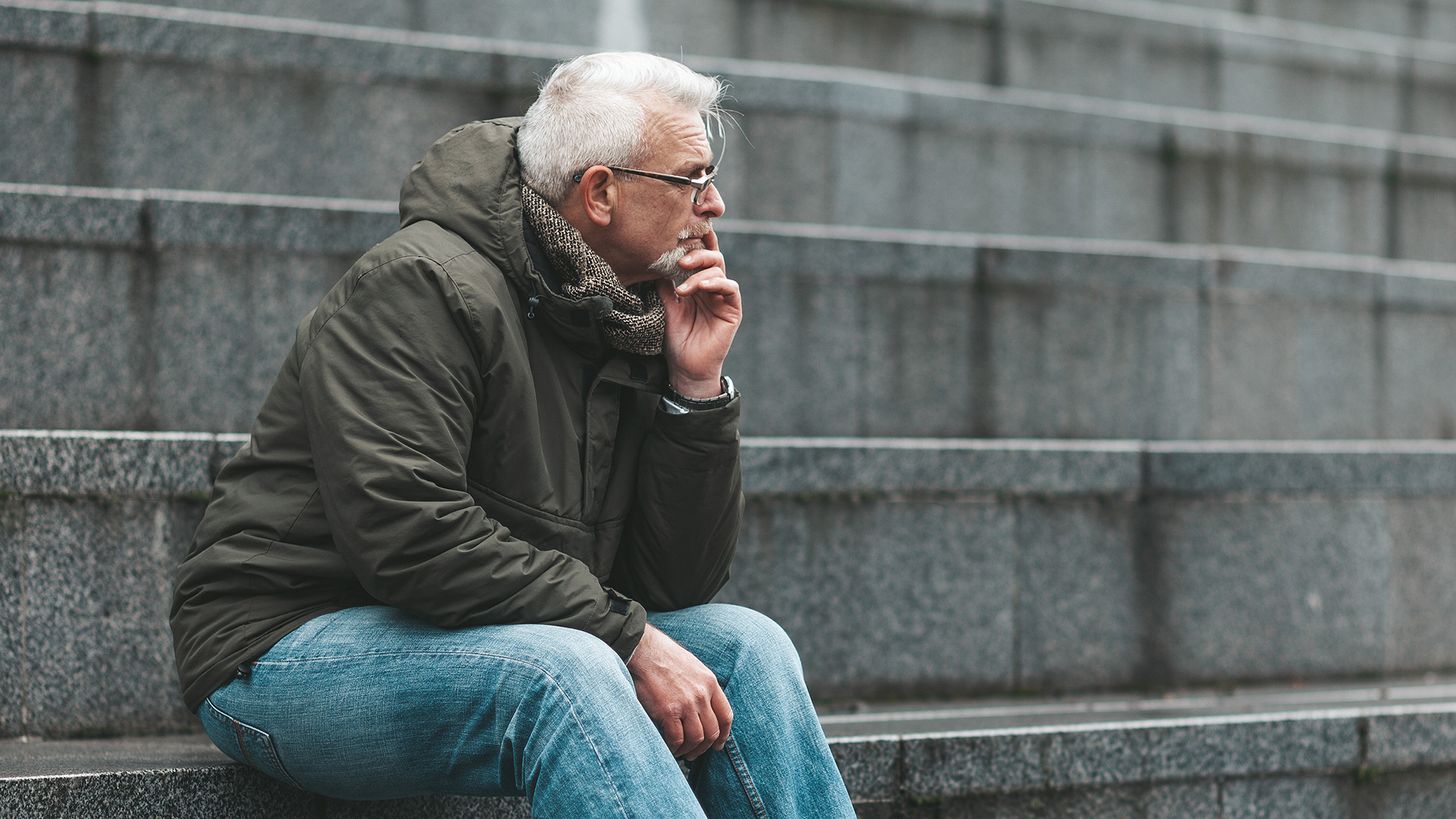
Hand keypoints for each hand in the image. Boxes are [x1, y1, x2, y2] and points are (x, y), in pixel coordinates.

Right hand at [626, 624, 733, 759]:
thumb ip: (702, 687)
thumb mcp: (693, 667)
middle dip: (705, 747)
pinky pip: (677, 739)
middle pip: (712, 731)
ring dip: (689, 750)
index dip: (723, 735)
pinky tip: (670, 747)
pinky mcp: (667, 711)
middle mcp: (701, 694)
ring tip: (681, 751)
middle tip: (695, 752)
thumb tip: (703, 711)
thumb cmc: (664, 657)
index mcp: (709, 682)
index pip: (725, 716)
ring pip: (696, 739)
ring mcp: (685, 704)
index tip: (717, 744)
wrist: (643, 650)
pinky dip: (674, 748)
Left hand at [657, 228, 741, 398]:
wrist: (686, 367)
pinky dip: (716, 283)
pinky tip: (700, 288)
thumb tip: (654, 260)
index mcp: (697, 283)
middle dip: (697, 254)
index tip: (682, 232)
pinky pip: (730, 288)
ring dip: (701, 272)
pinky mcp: (732, 309)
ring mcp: (723, 297)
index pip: (699, 257)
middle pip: (712, 256)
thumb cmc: (677, 339)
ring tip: (684, 288)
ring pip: (720, 269)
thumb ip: (665, 284)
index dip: (696, 242)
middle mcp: (712, 287)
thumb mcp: (666, 306)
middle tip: (680, 261)